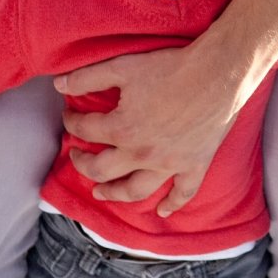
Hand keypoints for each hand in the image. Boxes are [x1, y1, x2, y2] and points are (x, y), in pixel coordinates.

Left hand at [58, 45, 245, 216]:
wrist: (220, 72)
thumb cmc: (172, 67)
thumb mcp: (123, 67)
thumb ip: (87, 77)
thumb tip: (58, 86)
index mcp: (122, 130)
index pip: (85, 131)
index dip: (72, 122)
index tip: (70, 115)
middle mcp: (142, 154)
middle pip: (102, 170)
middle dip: (83, 164)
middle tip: (77, 158)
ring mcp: (169, 164)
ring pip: (135, 190)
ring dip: (114, 194)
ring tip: (102, 192)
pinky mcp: (194, 165)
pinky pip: (182, 193)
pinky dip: (172, 204)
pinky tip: (162, 211)